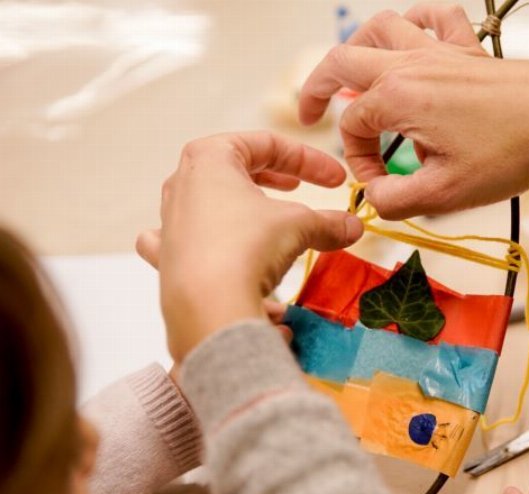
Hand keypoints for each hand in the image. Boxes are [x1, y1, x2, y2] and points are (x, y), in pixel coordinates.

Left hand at [137, 131, 362, 361]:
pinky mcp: (168, 262)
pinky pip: (193, 247)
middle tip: (298, 187)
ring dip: (245, 212)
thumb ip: (327, 222)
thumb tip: (352, 227)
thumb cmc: (247, 247)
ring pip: (211, 206)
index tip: (336, 178)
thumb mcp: (299, 226)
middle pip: (233, 171)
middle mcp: (182, 186)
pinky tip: (228, 260)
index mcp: (209, 159)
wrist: (207, 307)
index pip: (266, 144)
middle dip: (272, 178)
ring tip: (272, 226)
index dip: (308, 159)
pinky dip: (214, 251)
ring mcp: (170, 225)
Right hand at [300, 4, 528, 218]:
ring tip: (349, 74)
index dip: (359, 162)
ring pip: (380, 28)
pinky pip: (433, 17)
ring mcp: (439, 51)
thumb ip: (396, 200)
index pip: (353, 128)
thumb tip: (374, 199)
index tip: (382, 186)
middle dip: (318, 87)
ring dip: (356, 49)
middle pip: (343, 61)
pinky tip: (411, 34)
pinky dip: (414, 21)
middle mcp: (410, 64)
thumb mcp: (445, 192)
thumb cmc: (511, 151)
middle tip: (309, 111)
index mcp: (397, 96)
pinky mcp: (467, 49)